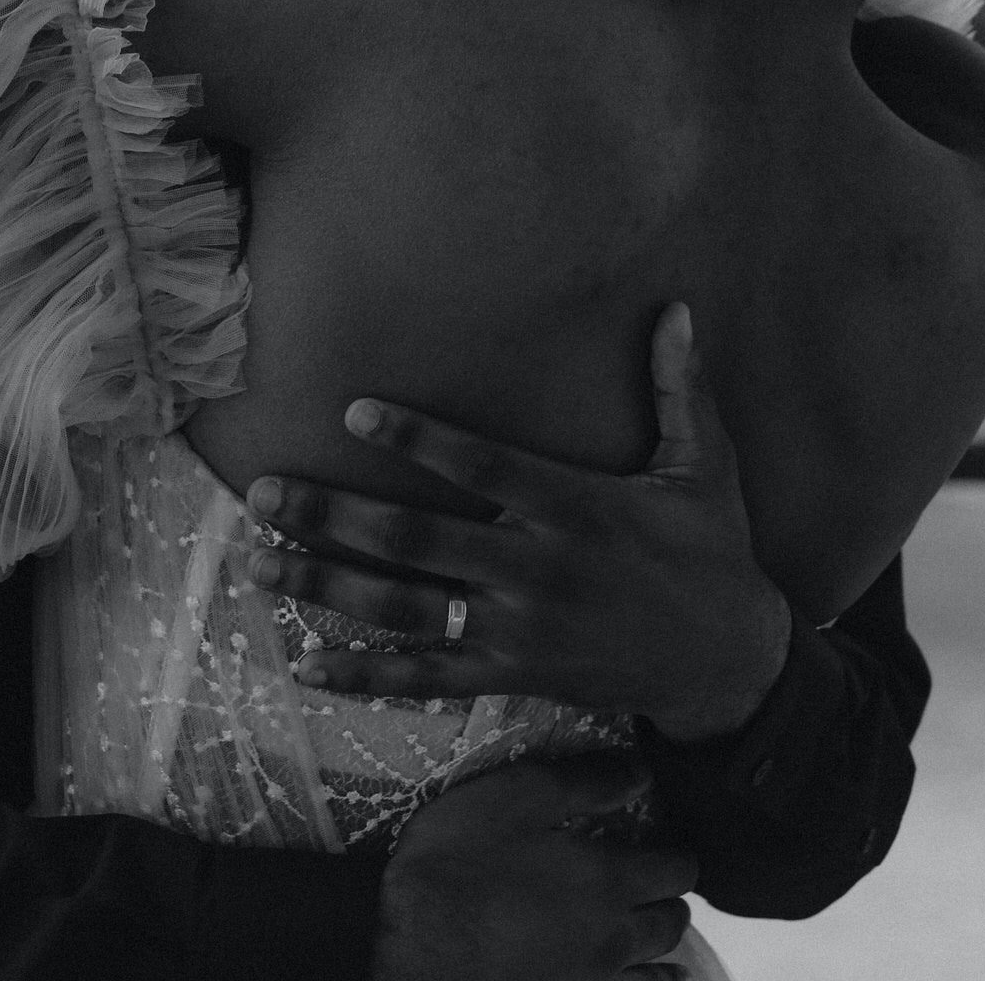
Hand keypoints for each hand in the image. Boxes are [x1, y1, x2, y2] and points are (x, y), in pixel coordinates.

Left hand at [247, 301, 793, 743]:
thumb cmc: (711, 551)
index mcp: (575, 506)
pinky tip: (306, 664)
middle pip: (417, 539)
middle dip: (333, 514)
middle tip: (261, 491)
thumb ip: (681, 387)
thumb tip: (676, 306)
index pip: (483, 464)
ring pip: (405, 607)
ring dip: (327, 584)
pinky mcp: (513, 676)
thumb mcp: (705, 465)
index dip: (419, 438)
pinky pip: (428, 678)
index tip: (355, 409)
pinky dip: (365, 675)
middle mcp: (536, 569)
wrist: (728, 664)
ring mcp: (518, 629)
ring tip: (256, 562)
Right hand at [373, 754, 696, 980]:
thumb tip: (642, 773)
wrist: (410, 956)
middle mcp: (615, 938)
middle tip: (651, 878)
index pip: (678, 868)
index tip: (666, 837)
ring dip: (659, 946)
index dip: (677, 850)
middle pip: (674, 922)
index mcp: (609, 880)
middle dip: (670, 896)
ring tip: (644, 926)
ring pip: (657, 970)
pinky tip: (627, 977)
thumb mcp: (515, 797)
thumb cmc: (457, 866)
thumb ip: (586, 783)